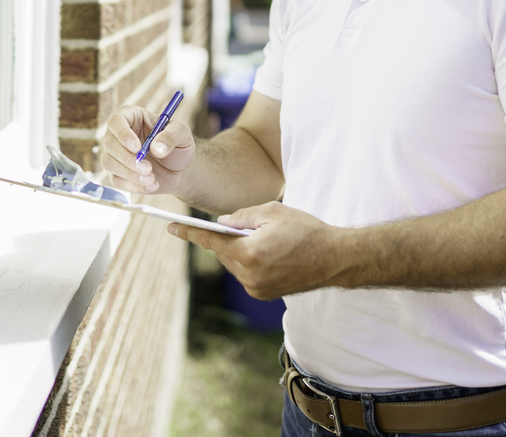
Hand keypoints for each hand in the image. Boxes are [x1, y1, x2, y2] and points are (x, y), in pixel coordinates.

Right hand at [101, 104, 195, 194]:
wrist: (179, 169)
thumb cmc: (178, 145)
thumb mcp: (183, 134)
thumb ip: (172, 136)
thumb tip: (156, 147)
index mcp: (132, 117)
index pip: (116, 120)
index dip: (123, 133)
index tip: (137, 147)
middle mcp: (119, 134)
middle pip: (109, 143)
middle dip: (128, 158)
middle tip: (148, 168)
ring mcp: (116, 155)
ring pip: (108, 162)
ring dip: (129, 174)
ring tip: (152, 178)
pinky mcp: (117, 173)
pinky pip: (115, 180)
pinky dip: (133, 186)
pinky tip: (151, 185)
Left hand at [168, 202, 349, 299]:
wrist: (335, 258)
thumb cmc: (306, 230)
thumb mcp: (272, 212)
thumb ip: (242, 216)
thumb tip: (222, 223)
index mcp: (249, 253)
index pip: (211, 240)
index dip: (189, 232)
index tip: (170, 226)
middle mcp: (249, 275)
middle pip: (223, 252)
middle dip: (227, 237)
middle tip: (244, 224)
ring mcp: (256, 288)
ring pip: (234, 263)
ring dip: (239, 250)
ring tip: (262, 238)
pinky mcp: (263, 294)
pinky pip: (245, 273)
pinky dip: (249, 261)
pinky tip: (267, 252)